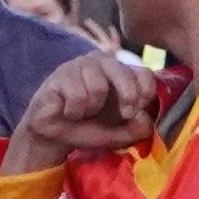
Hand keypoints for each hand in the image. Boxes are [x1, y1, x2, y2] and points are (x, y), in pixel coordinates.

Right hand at [3, 52, 152, 171]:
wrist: (53, 135)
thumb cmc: (88, 128)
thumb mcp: (118, 134)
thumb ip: (136, 129)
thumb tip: (144, 118)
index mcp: (120, 73)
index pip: (143, 72)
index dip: (145, 91)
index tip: (139, 110)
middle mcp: (102, 63)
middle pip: (124, 72)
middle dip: (127, 96)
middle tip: (124, 114)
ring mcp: (80, 65)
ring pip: (98, 86)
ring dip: (91, 108)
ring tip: (82, 111)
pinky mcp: (61, 74)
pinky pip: (76, 94)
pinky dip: (74, 110)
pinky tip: (67, 110)